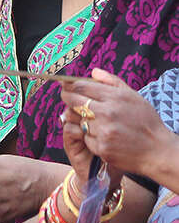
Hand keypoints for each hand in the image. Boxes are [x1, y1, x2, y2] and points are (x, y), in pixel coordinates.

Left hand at [60, 68, 169, 182]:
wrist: (157, 150)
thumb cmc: (146, 121)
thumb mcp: (134, 97)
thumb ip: (112, 81)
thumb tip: (93, 71)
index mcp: (115, 97)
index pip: (81, 86)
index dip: (69, 85)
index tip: (65, 86)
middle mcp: (108, 113)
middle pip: (73, 101)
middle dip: (67, 98)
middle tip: (67, 98)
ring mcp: (103, 131)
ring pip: (76, 120)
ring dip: (78, 119)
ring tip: (88, 118)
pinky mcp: (101, 147)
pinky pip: (84, 137)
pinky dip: (89, 136)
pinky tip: (100, 136)